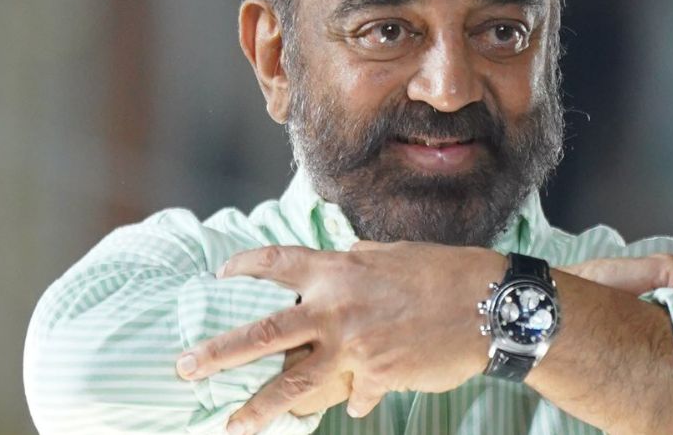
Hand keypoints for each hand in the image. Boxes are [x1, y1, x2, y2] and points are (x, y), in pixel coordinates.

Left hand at [175, 241, 505, 434]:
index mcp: (338, 269)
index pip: (277, 263)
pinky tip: (357, 402)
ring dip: (259, 408)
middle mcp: (337, 308)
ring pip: (294, 383)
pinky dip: (354, 399)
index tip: (221, 273)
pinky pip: (355, 395)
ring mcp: (356, 347)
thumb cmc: (443, 271)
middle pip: (265, 334)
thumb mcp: (390, 255)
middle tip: (183, 369)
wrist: (490, 306)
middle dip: (218, 354)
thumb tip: (336, 264)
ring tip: (232, 426)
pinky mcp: (378, 377)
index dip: (245, 265)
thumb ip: (354, 263)